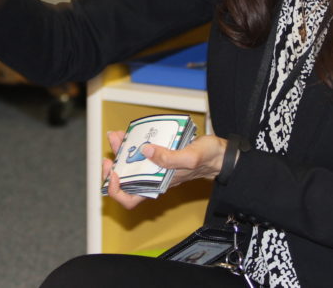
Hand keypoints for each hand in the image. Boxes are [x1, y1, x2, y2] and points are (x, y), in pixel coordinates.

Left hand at [102, 131, 228, 209]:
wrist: (220, 154)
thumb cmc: (208, 159)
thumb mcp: (190, 157)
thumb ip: (169, 157)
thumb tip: (146, 151)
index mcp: (158, 185)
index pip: (130, 200)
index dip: (116, 190)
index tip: (113, 173)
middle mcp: (153, 179)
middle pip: (124, 179)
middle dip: (114, 163)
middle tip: (113, 147)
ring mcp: (155, 168)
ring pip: (130, 164)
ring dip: (121, 151)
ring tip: (118, 136)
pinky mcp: (159, 156)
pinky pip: (140, 154)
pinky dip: (132, 144)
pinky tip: (130, 133)